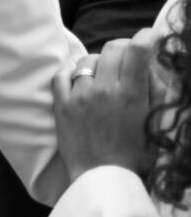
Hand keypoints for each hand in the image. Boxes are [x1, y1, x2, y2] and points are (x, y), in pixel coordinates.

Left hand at [55, 29, 164, 182]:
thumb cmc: (135, 156)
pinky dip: (72, 72)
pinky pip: (63, 74)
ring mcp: (79, 96)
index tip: (152, 37)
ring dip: (100, 62)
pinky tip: (81, 80)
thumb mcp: (156, 124)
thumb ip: (155, 93)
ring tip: (106, 75)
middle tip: (130, 57)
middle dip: (125, 48)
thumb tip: (151, 68)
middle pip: (113, 48)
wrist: (102, 179)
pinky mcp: (61, 105)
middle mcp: (104, 90)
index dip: (148, 37)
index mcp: (132, 94)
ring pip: (88, 60)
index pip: (138, 50)